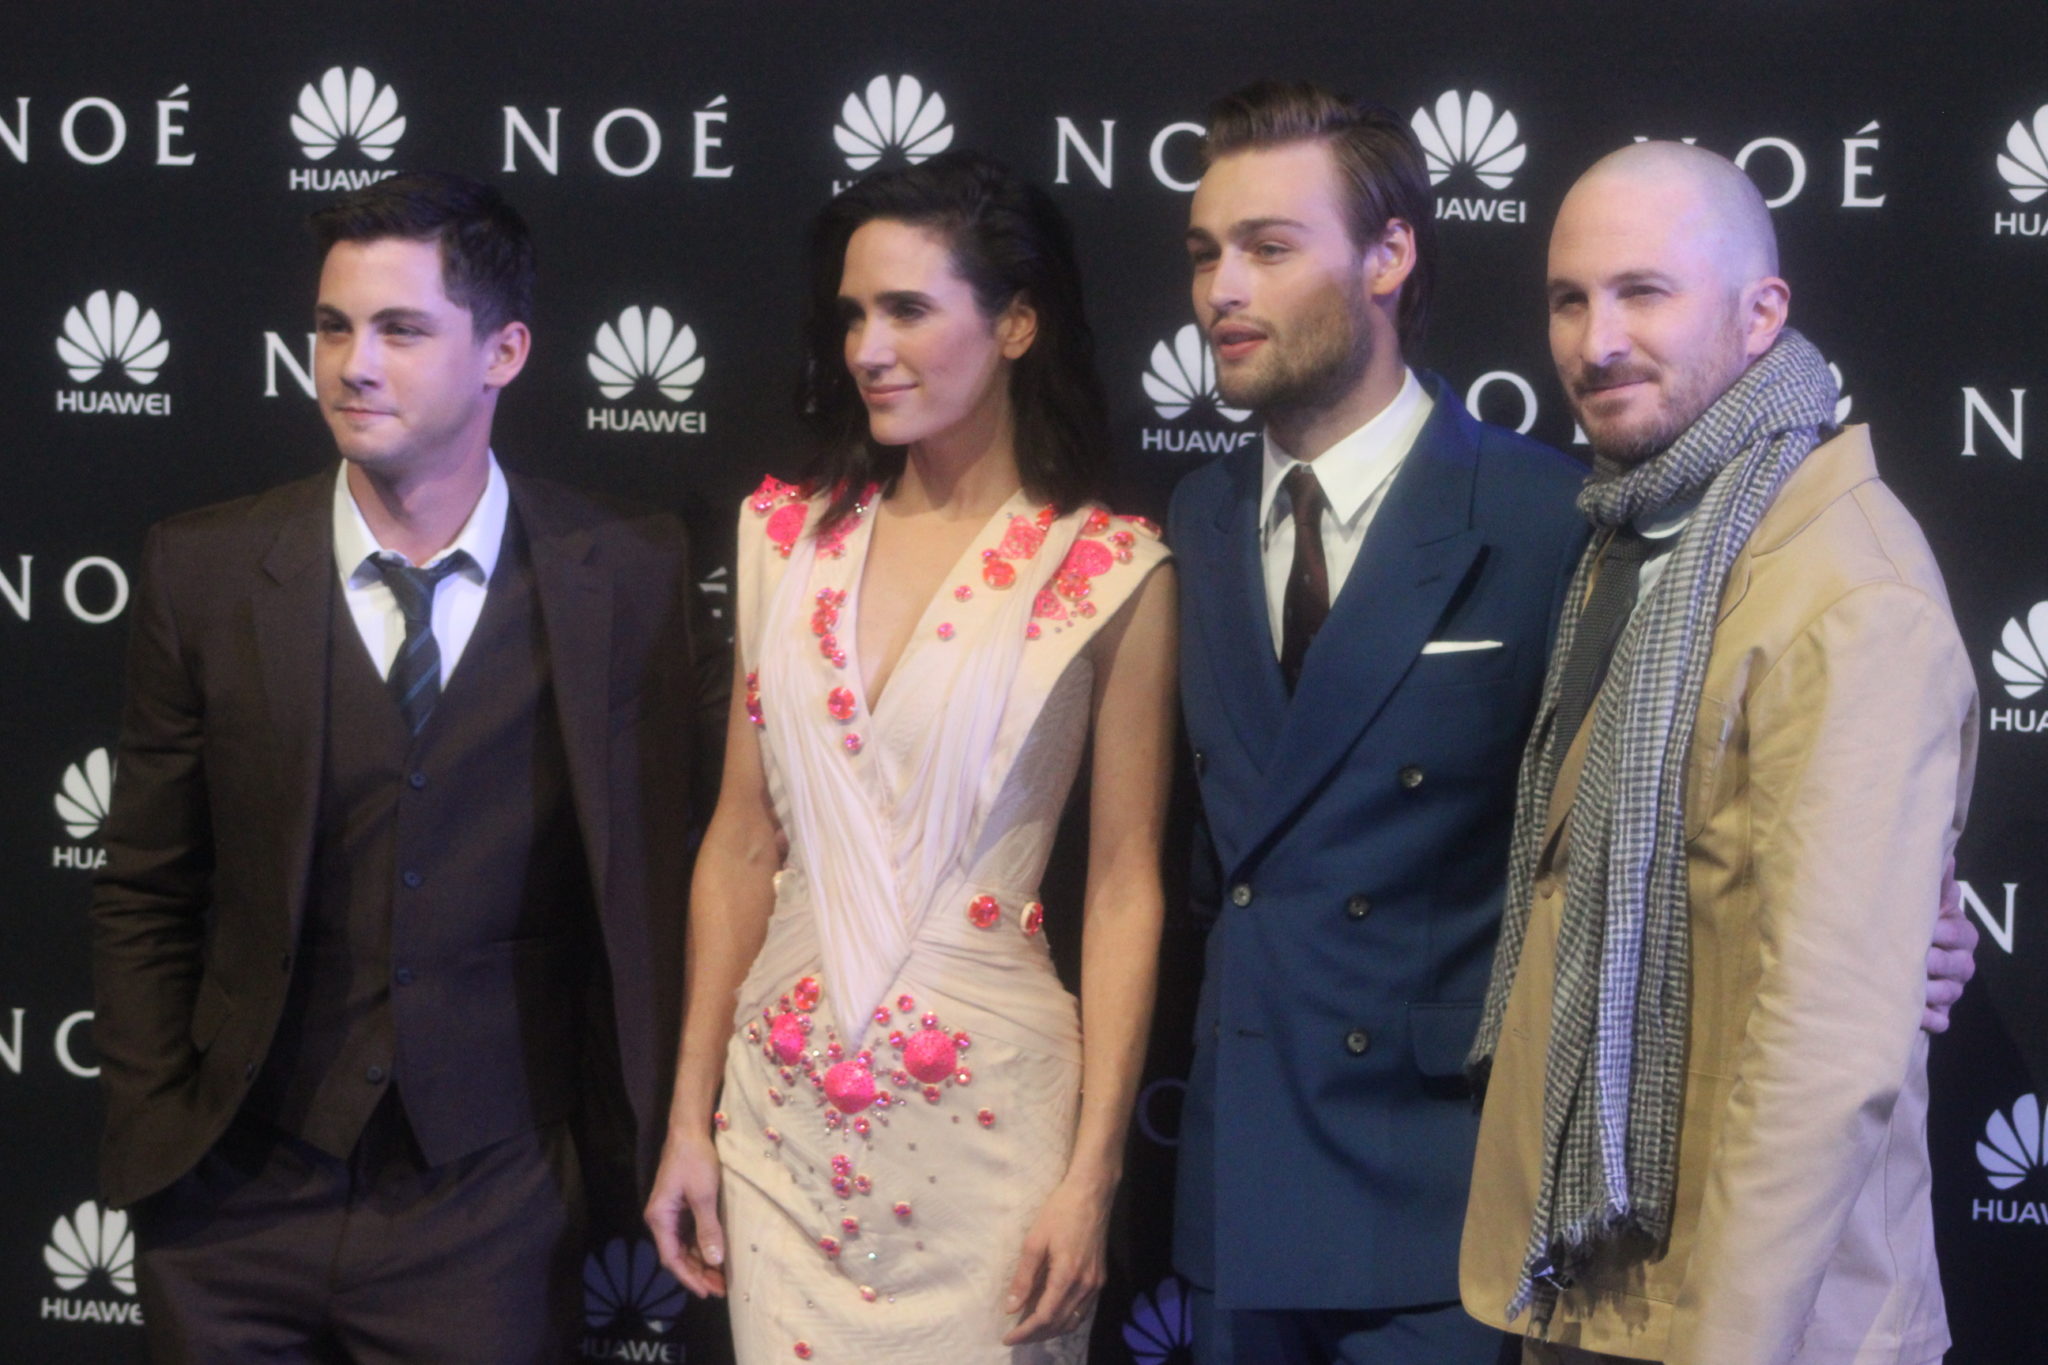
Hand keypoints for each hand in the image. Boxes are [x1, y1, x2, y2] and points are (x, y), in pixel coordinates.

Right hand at [644, 1126, 727, 1296]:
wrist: (689, 1131)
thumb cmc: (695, 1160)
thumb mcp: (704, 1195)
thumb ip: (708, 1229)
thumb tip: (714, 1260)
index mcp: (660, 1218)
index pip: (672, 1258)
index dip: (689, 1277)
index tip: (707, 1292)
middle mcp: (661, 1219)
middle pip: (677, 1255)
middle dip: (698, 1273)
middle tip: (720, 1289)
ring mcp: (670, 1213)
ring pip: (684, 1246)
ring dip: (701, 1262)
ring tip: (720, 1278)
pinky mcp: (680, 1206)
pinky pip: (688, 1234)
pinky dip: (701, 1247)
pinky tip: (715, 1255)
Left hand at [1000, 1172, 1111, 1344]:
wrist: (1092, 1193)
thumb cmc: (1060, 1212)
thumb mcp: (1034, 1241)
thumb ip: (1023, 1277)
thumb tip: (1011, 1308)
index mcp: (1067, 1275)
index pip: (1044, 1317)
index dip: (1025, 1331)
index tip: (1008, 1338)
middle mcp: (1085, 1285)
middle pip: (1059, 1323)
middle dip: (1036, 1335)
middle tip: (1015, 1337)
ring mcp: (1096, 1283)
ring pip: (1073, 1320)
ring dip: (1051, 1330)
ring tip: (1030, 1330)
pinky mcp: (1100, 1278)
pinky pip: (1083, 1310)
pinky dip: (1066, 1319)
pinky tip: (1052, 1314)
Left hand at [1924, 853, 1978, 1034]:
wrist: (1906, 954)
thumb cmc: (1915, 921)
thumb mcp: (1925, 901)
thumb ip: (1935, 883)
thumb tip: (1945, 857)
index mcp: (1961, 934)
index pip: (1958, 933)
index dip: (1941, 932)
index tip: (1922, 930)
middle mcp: (1962, 963)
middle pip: (1956, 966)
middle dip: (1933, 962)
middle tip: (1912, 960)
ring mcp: (1952, 990)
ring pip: (1948, 994)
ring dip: (1928, 992)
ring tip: (1905, 988)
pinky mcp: (1940, 1013)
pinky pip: (1941, 1021)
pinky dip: (1930, 1020)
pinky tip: (1916, 1017)